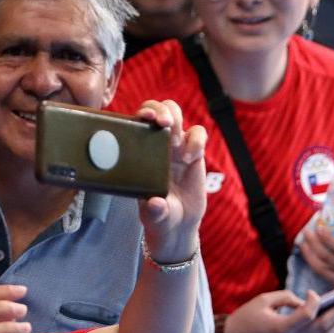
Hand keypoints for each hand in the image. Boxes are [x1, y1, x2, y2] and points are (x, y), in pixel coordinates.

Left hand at [132, 100, 206, 261]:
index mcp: (138, 153)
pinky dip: (197, 140)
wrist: (178, 223)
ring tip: (177, 144)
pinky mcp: (194, 152)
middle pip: (157, 109)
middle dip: (161, 109)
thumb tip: (156, 204)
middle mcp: (155, 144)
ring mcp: (175, 146)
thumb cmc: (159, 215)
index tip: (145, 118)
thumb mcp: (154, 215)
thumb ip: (154, 210)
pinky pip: (198, 132)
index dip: (140, 114)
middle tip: (164, 124)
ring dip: (178, 119)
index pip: (135, 122)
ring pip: (176, 113)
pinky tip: (191, 159)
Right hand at [222, 288, 333, 332]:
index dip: (314, 301)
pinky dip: (326, 329)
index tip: (311, 292)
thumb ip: (286, 297)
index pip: (308, 314)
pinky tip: (331, 319)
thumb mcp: (263, 300)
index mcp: (282, 327)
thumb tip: (304, 301)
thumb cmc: (245, 317)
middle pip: (322, 327)